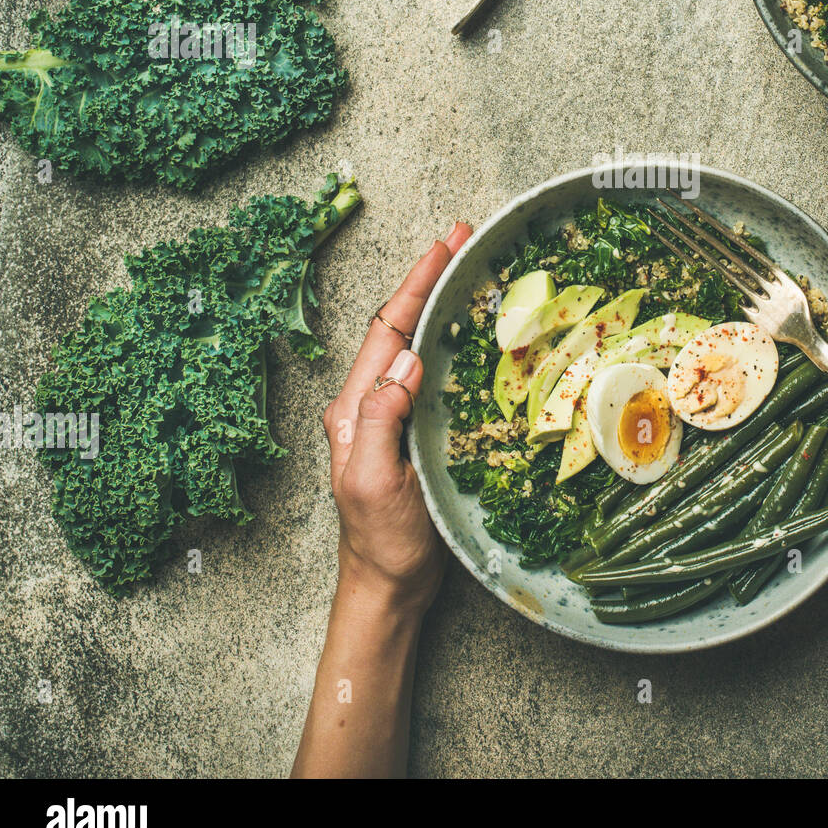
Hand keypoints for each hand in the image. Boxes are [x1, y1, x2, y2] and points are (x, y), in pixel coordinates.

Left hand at [321, 222, 471, 614]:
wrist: (388, 588)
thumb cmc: (381, 544)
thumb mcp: (373, 482)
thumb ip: (379, 420)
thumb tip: (405, 359)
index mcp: (354, 408)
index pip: (386, 330)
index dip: (415, 284)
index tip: (445, 245)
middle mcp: (368, 404)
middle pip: (398, 326)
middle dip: (428, 278)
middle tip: (463, 239)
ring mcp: (390, 417)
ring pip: (415, 344)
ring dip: (440, 303)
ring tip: (469, 270)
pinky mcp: (413, 432)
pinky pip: (432, 373)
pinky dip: (451, 341)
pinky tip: (473, 333)